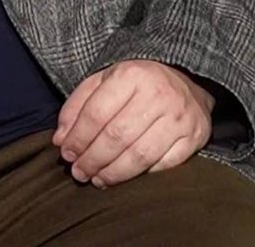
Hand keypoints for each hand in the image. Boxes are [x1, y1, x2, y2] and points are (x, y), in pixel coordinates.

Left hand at [53, 59, 214, 188]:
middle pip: (117, 137)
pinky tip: (125, 177)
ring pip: (140, 155)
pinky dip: (142, 175)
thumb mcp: (103, 80)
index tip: (66, 154)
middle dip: (92, 160)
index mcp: (131, 75)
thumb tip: (60, 140)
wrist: (185, 78)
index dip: (78, 139)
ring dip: (114, 173)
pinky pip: (164, 164)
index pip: (96, 114)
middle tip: (79, 172)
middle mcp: (158, 94)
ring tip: (97, 179)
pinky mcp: (194, 136)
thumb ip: (77, 106)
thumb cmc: (136, 83)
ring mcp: (179, 117)